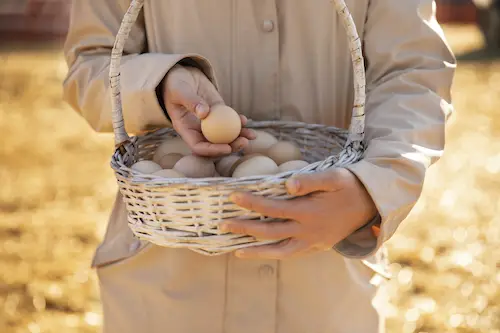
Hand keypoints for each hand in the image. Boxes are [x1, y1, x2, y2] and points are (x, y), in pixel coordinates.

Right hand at [163, 65, 254, 156]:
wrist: (181, 75)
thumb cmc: (175, 83)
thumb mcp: (179, 91)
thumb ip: (190, 101)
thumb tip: (204, 113)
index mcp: (186, 130)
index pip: (199, 147)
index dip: (213, 151)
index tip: (227, 147)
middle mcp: (198, 130)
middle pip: (215, 145)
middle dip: (231, 146)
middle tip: (244, 142)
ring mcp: (209, 122)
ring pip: (225, 135)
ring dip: (239, 136)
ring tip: (252, 135)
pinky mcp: (218, 112)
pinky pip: (229, 121)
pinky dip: (238, 122)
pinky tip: (245, 120)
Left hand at [220, 168, 377, 258]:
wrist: (371, 204)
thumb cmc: (349, 186)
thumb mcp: (334, 177)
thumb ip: (310, 181)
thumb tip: (287, 184)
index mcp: (309, 212)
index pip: (273, 208)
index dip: (252, 202)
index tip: (233, 196)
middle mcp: (308, 231)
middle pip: (270, 231)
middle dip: (244, 228)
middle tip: (223, 224)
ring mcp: (312, 242)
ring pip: (279, 250)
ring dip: (256, 250)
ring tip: (236, 250)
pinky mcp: (317, 247)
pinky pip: (292, 254)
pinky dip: (275, 255)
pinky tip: (262, 253)